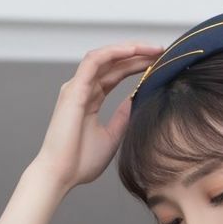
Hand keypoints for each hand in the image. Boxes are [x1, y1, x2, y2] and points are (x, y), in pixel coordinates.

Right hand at [31, 42, 165, 194]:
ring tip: (152, 49)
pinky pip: (95, 61)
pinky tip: (133, 51)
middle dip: (138, 54)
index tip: (158, 64)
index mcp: (90, 99)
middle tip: (161, 51)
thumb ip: (122, 117)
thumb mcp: (111, 137)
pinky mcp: (74, 89)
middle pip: (113, 63)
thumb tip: (135, 100)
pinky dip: (113, 52)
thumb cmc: (80, 162)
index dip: (136, 66)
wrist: (61, 174)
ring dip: (129, 49)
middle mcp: (83, 89)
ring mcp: (77, 87)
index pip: (115, 74)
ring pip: (105, 57)